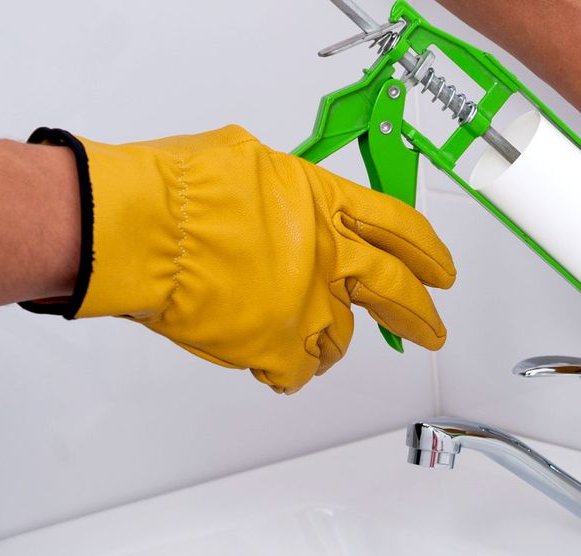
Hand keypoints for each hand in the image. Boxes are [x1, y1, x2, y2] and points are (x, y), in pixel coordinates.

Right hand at [30, 125, 453, 392]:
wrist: (138, 230)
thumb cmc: (177, 190)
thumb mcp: (245, 159)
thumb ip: (283, 189)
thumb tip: (281, 196)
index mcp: (325, 204)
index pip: (399, 228)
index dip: (427, 252)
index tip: (441, 271)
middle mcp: (329, 259)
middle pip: (396, 292)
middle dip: (419, 316)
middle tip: (430, 330)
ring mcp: (306, 307)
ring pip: (342, 338)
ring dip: (333, 341)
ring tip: (318, 342)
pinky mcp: (275, 348)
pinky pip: (299, 372)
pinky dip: (291, 370)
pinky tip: (280, 364)